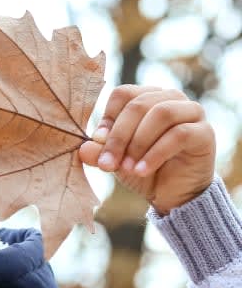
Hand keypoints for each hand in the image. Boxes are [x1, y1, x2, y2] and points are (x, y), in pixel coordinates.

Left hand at [79, 85, 215, 213]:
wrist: (172, 194)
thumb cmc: (142, 169)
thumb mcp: (115, 161)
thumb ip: (99, 152)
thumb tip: (83, 147)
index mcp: (146, 98)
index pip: (123, 93)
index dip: (108, 117)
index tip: (97, 142)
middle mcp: (170, 98)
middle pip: (138, 105)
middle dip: (118, 136)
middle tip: (107, 164)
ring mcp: (190, 112)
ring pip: (160, 114)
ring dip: (137, 143)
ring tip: (126, 168)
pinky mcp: (204, 132)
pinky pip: (179, 134)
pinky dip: (155, 154)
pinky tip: (141, 171)